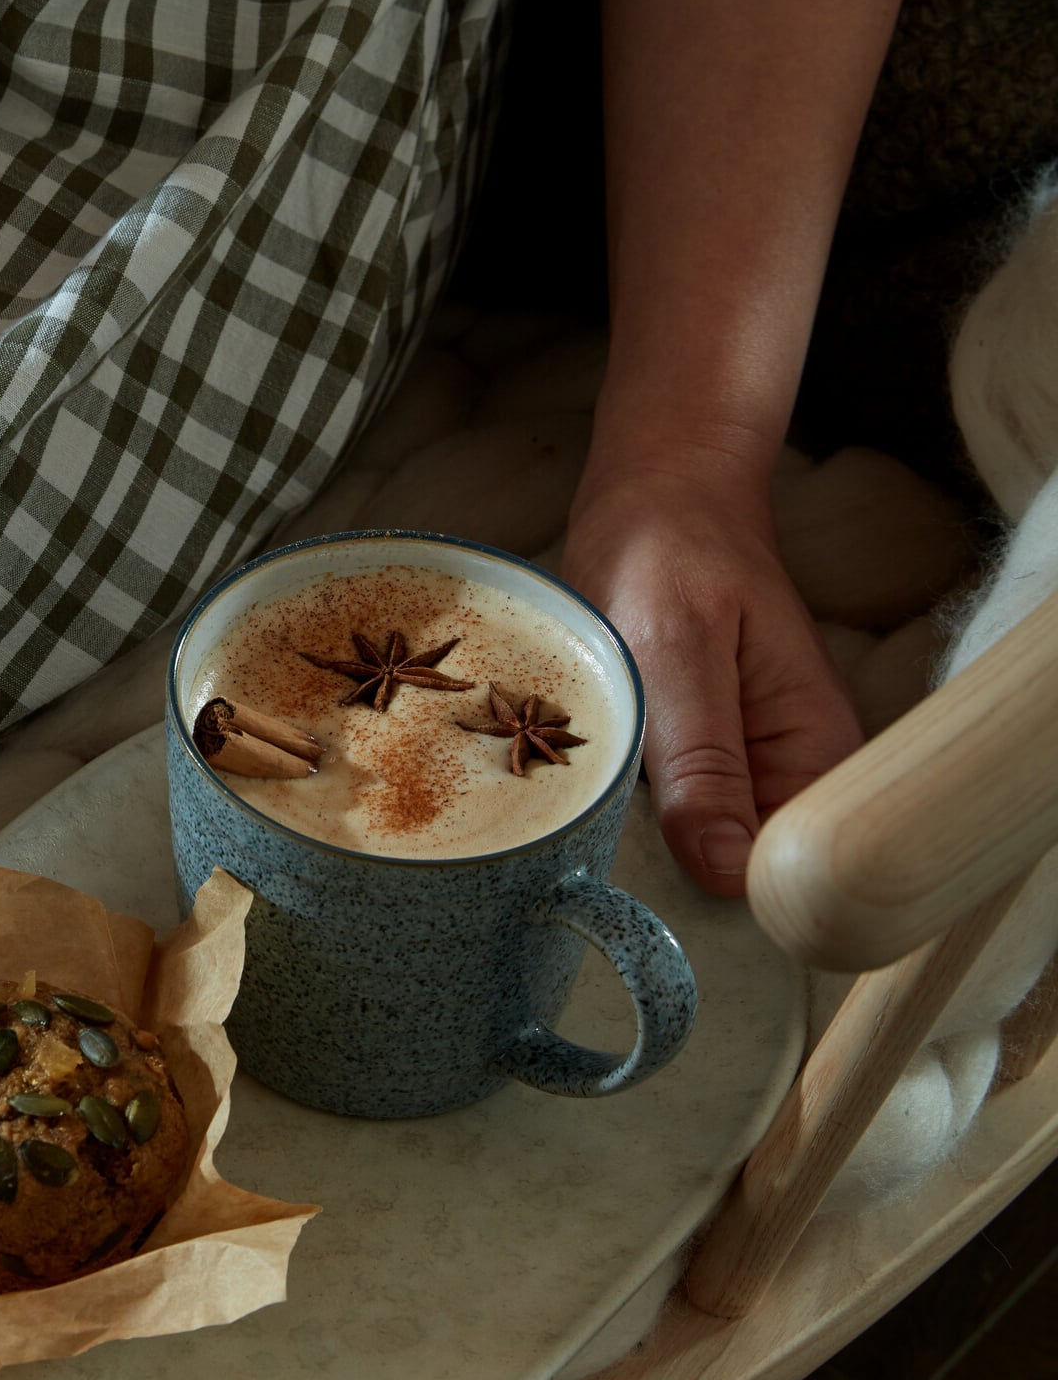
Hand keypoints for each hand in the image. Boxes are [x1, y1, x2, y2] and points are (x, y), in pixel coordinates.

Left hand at [563, 459, 861, 896]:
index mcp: (813, 752)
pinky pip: (651, 800)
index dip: (724, 886)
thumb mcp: (679, 653)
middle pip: (732, 865)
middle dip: (664, 859)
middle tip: (589, 820)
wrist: (654, 493)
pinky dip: (609, 791)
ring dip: (627, 826)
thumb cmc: (673, 554)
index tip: (644, 872)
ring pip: (685, 837)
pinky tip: (566, 767)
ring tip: (570, 786)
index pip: (786, 870)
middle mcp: (780, 769)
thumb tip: (728, 872)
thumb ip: (703, 761)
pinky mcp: (682, 750)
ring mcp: (728, 762)